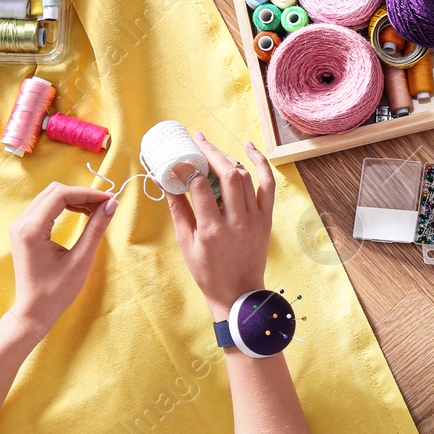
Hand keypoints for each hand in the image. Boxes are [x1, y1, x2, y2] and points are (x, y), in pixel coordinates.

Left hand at [7, 183, 117, 337]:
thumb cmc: (57, 291)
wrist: (34, 311)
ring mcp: (20, 226)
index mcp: (31, 229)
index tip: (109, 199)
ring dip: (74, 199)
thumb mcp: (81, 260)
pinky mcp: (23, 231)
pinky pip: (45, 207)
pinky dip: (65, 206)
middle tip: (104, 205)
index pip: (60, 195)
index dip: (87, 193)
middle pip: (53, 191)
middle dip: (81, 194)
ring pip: (49, 197)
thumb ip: (95, 228)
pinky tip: (82, 214)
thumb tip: (112, 204)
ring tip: (96, 210)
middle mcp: (21, 223)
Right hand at [167, 132, 274, 319]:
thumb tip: (166, 182)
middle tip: (197, 139)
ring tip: (212, 149)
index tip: (178, 158)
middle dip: (210, 152)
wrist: (239, 294)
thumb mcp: (186, 244)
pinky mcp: (266, 218)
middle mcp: (236, 221)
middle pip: (227, 174)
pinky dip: (260, 163)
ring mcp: (255, 218)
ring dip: (228, 158)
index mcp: (212, 229)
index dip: (188, 168)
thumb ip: (178, 211)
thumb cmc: (207, 272)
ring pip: (245, 176)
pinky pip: (267, 184)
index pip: (200, 187)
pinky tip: (249, 147)